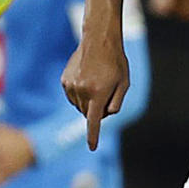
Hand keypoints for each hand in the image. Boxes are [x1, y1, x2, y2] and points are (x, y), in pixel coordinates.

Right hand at [61, 34, 127, 150]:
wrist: (99, 40)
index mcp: (98, 93)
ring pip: (79, 106)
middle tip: (106, 92)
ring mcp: (71, 86)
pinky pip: (72, 96)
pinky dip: (79, 94)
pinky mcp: (65, 81)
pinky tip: (86, 79)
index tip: (92, 147)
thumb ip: (116, 103)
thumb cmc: (115, 62)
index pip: (94, 121)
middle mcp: (82, 91)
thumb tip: (104, 116)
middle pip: (88, 113)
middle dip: (96, 110)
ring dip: (87, 102)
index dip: (93, 136)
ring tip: (96, 83)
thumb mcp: (124, 83)